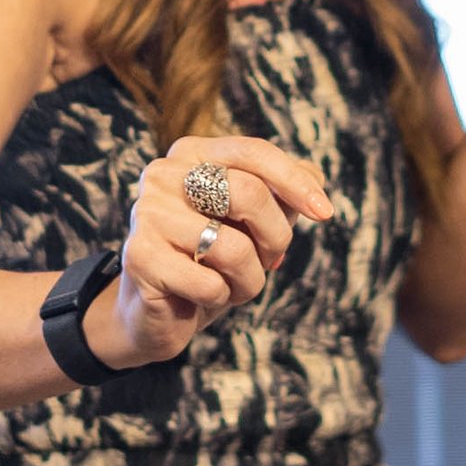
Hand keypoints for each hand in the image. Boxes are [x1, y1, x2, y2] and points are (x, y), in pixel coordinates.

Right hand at [91, 134, 334, 367]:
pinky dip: (220, 298)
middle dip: (275, 236)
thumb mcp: (251, 223)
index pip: (253, 152)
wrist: (156, 313)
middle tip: (271, 260)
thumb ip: (282, 193)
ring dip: (249, 279)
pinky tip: (199, 297)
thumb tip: (315, 176)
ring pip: (233, 247)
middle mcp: (163, 174)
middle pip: (248, 194)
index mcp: (191, 153)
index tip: (325, 213)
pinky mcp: (139, 257)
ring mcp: (148, 213)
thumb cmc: (210, 260)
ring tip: (231, 284)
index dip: (295, 181)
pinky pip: (210, 284)